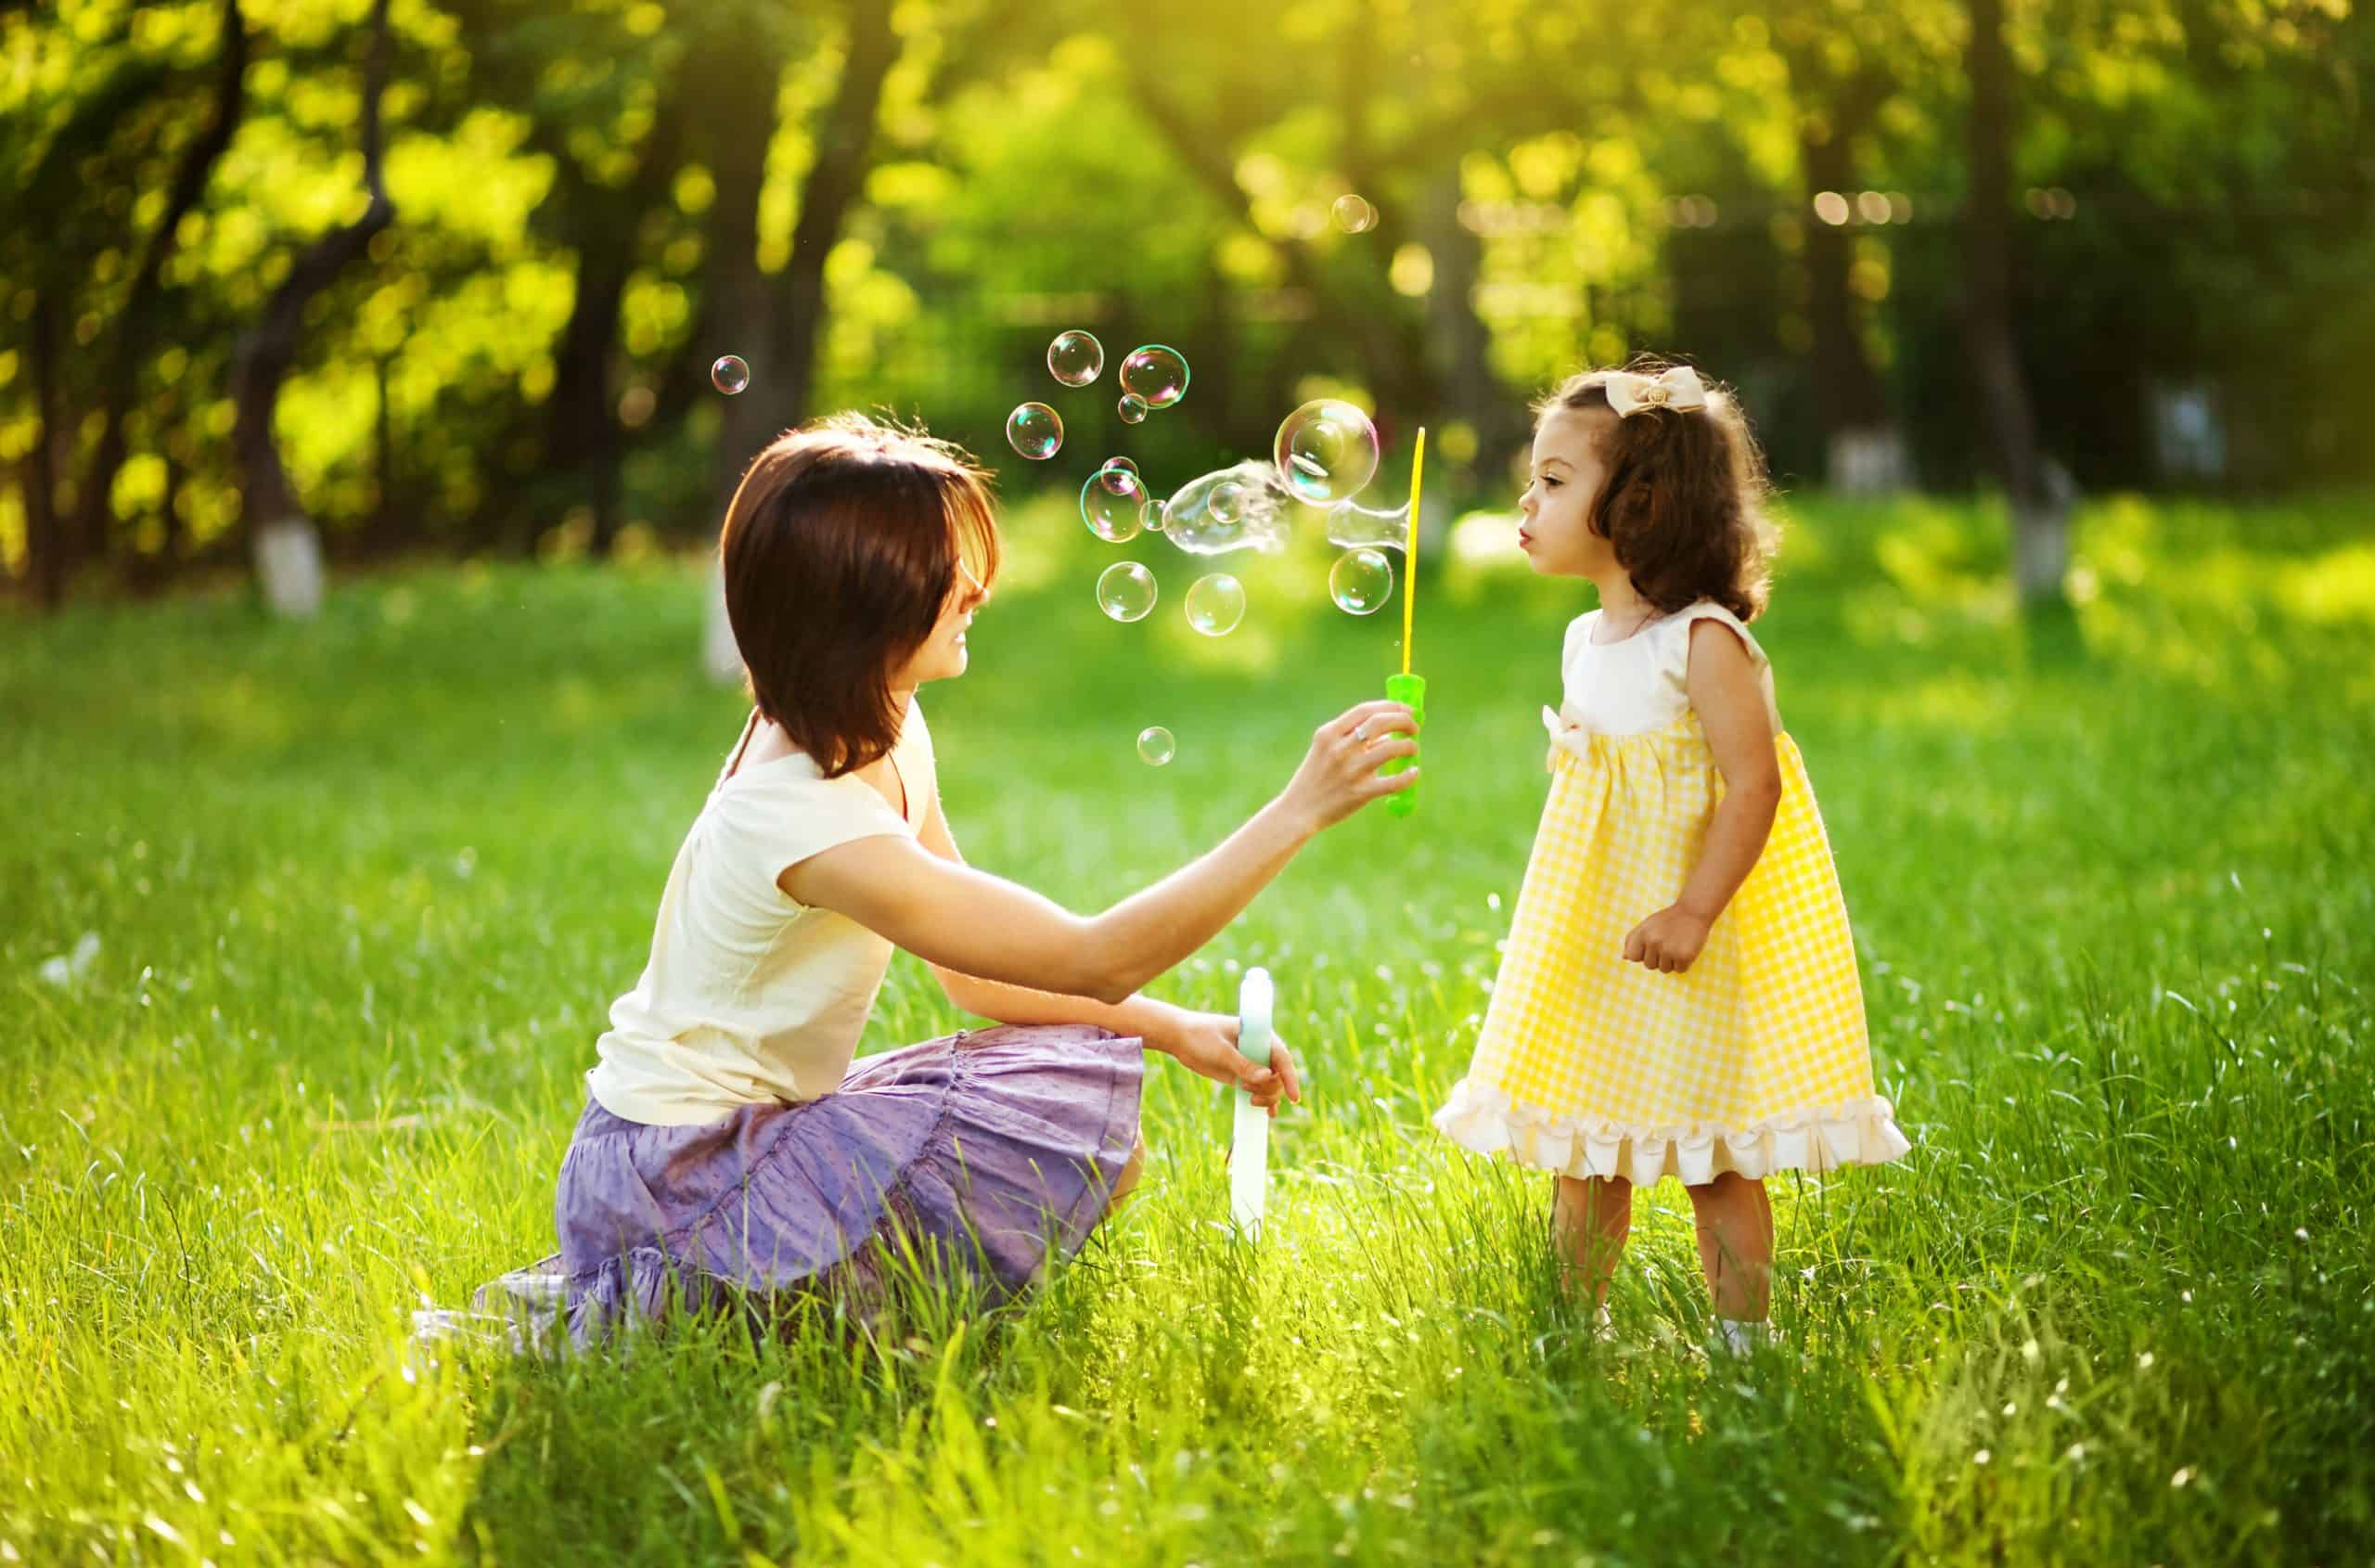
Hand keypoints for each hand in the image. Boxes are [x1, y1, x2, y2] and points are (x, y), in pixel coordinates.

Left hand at [1157, 1008, 1303, 1117]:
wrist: (1181, 1038)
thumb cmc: (1200, 1036)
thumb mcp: (1220, 1050)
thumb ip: (1242, 1064)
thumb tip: (1267, 1077)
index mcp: (1259, 1035)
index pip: (1282, 1057)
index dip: (1290, 1077)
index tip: (1294, 1098)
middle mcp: (1260, 1049)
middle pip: (1279, 1075)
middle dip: (1270, 1089)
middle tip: (1248, 1091)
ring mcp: (1252, 1063)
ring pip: (1271, 1085)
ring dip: (1266, 1096)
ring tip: (1249, 1098)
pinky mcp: (1242, 1074)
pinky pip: (1260, 1089)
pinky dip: (1265, 1101)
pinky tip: (1269, 1113)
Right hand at [1279, 700, 1419, 831]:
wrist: (1299, 810)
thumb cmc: (1316, 777)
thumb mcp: (1326, 751)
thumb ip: (1353, 739)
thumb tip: (1389, 735)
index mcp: (1328, 733)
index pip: (1364, 710)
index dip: (1390, 706)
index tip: (1406, 710)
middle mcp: (1338, 748)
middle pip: (1379, 723)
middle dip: (1403, 720)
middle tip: (1414, 727)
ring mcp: (1349, 771)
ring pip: (1390, 749)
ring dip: (1408, 745)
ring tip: (1413, 748)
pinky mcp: (1359, 793)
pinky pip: (1392, 782)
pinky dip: (1408, 776)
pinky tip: (1414, 772)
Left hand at [1623, 905, 1710, 972]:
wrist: (1693, 911)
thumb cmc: (1668, 920)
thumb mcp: (1646, 925)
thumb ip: (1632, 940)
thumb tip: (1624, 957)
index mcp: (1642, 934)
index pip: (1633, 957)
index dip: (1642, 953)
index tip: (1651, 945)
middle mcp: (1653, 942)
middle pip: (1649, 965)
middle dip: (1658, 958)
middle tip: (1668, 942)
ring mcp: (1669, 950)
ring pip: (1664, 969)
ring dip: (1672, 961)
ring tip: (1677, 944)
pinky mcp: (1684, 956)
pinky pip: (1680, 970)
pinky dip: (1684, 963)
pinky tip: (1686, 948)